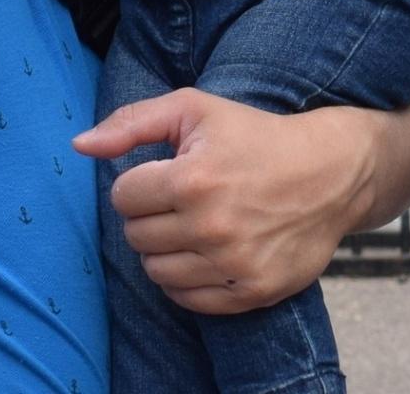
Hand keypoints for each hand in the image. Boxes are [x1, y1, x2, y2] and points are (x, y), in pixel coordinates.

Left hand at [72, 89, 367, 312]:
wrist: (330, 172)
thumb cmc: (254, 135)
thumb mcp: (193, 109)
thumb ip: (131, 123)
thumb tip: (79, 146)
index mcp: (192, 179)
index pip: (123, 197)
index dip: (138, 183)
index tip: (165, 175)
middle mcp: (212, 226)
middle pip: (136, 236)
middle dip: (150, 216)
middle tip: (180, 199)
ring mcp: (233, 264)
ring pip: (156, 272)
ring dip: (165, 249)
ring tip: (192, 225)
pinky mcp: (252, 292)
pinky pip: (188, 299)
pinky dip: (187, 279)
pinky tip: (206, 251)